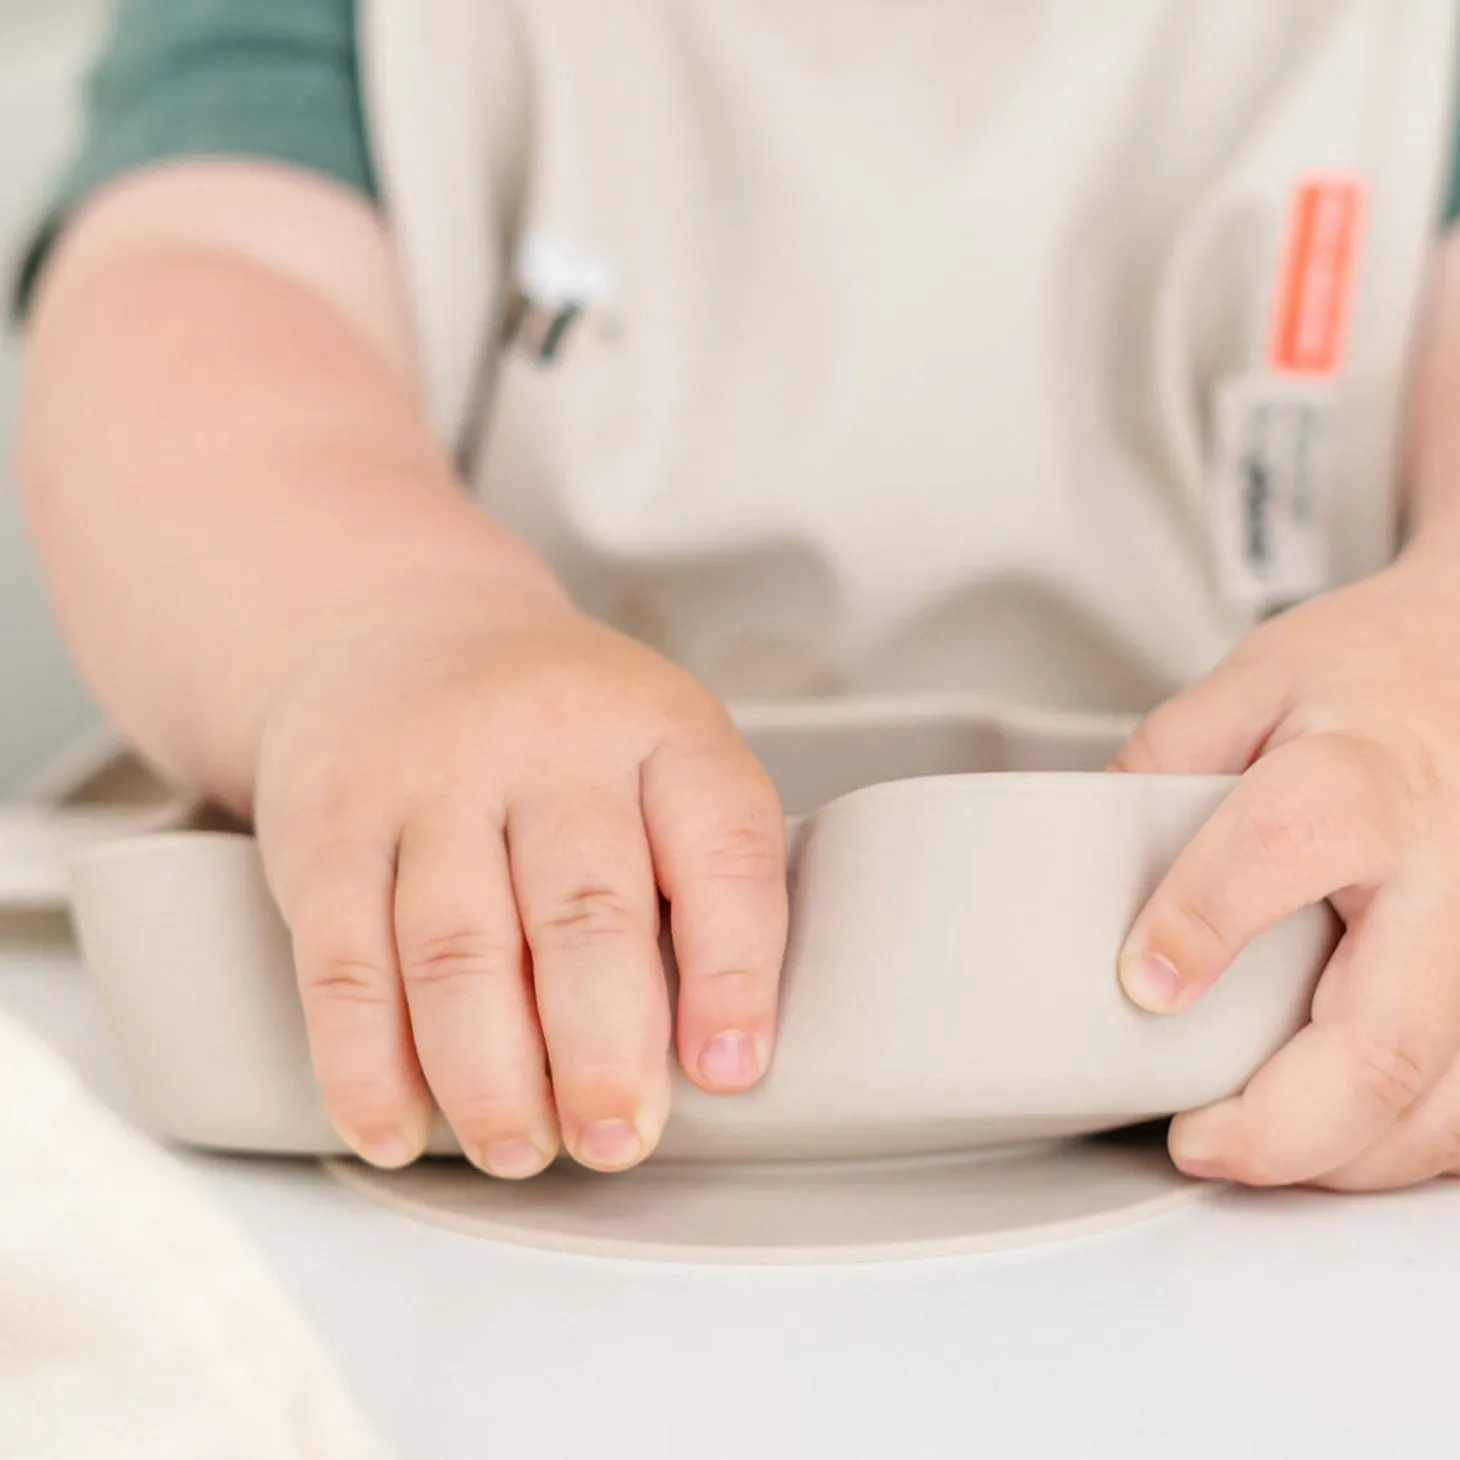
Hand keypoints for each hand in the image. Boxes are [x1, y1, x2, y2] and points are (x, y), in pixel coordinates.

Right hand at [252, 579, 786, 1176]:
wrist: (404, 635)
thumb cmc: (560, 735)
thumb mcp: (658, 757)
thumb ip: (694, 876)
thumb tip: (711, 1058)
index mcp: (660, 727)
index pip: (720, 844)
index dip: (735, 968)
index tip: (730, 1071)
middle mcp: (548, 743)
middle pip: (582, 909)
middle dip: (603, 1048)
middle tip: (617, 1141)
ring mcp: (428, 779)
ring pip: (457, 948)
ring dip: (489, 1076)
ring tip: (520, 1150)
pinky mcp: (329, 828)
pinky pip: (342, 961)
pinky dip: (364, 1064)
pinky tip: (394, 1127)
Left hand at [1113, 551, 1459, 1190]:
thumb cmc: (1381, 671)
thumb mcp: (1252, 683)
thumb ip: (1162, 768)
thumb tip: (1083, 865)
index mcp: (1366, 774)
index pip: (1286, 845)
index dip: (1202, 922)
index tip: (1139, 982)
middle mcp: (1453, 868)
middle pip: (1384, 1039)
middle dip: (1280, 1128)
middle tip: (1194, 1142)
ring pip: (1446, 1106)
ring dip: (1341, 1159)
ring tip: (1254, 1145)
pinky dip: (1403, 1146)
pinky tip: (1339, 1137)